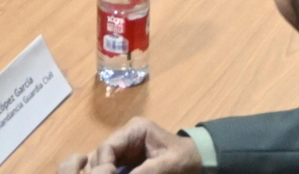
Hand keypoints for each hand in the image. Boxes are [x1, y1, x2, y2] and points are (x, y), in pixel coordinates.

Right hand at [58, 118, 203, 173]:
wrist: (199, 162)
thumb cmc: (185, 160)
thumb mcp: (167, 166)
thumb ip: (144, 172)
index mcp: (135, 130)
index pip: (107, 146)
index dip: (102, 165)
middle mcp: (125, 136)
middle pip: (100, 154)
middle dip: (100, 170)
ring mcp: (124, 149)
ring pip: (101, 162)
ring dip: (101, 172)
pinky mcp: (126, 161)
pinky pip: (110, 168)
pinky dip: (108, 173)